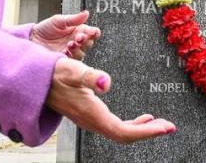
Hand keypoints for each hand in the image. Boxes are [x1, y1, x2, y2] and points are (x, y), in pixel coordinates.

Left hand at [30, 11, 100, 59]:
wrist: (31, 39)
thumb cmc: (44, 29)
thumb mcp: (58, 20)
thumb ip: (73, 19)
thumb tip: (86, 13)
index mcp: (77, 30)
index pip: (91, 32)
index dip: (93, 32)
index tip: (92, 32)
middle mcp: (76, 42)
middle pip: (88, 43)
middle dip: (86, 40)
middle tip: (80, 37)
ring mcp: (70, 52)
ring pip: (81, 53)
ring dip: (78, 48)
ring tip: (70, 44)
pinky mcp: (64, 60)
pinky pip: (71, 60)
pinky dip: (70, 56)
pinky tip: (65, 51)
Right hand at [47, 58, 174, 142]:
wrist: (35, 80)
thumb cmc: (53, 74)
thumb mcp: (72, 70)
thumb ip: (90, 76)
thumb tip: (106, 83)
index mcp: (92, 115)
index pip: (123, 132)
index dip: (145, 132)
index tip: (165, 128)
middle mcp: (93, 122)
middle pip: (125, 135)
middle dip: (149, 132)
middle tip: (170, 127)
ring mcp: (91, 120)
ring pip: (121, 132)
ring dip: (143, 129)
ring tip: (161, 124)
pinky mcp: (90, 115)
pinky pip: (115, 126)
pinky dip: (132, 125)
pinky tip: (143, 118)